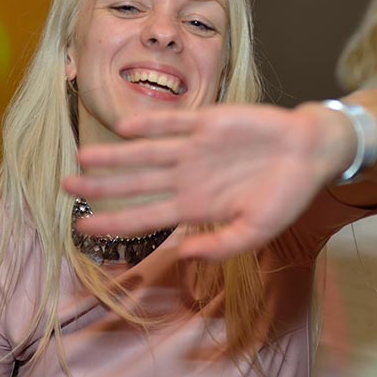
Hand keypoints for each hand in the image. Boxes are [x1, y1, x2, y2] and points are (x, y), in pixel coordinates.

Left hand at [64, 104, 341, 260]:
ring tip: (82, 158)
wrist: (311, 152)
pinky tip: (124, 128)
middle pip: (135, 183)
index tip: (81, 228)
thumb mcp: (257, 231)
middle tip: (64, 187)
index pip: (145, 217)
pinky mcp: (209, 121)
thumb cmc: (286, 196)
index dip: (113, 222)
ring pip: (145, 153)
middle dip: (100, 188)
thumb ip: (222, 246)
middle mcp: (188, 177)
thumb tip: (185, 254)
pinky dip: (150, 124)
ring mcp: (196, 148)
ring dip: (114, 156)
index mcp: (196, 206)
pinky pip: (173, 124)